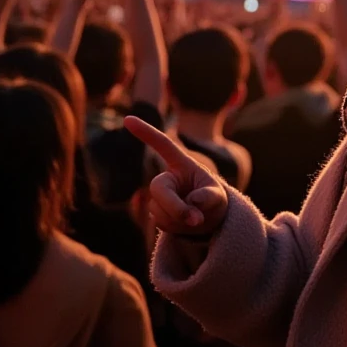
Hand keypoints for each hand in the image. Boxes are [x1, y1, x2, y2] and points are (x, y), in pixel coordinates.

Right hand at [124, 116, 228, 236]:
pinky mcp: (156, 213)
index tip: (128, 119)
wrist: (207, 220)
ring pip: (159, 209)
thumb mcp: (218, 197)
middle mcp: (167, 178)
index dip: (146, 132)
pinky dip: (177, 228)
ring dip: (180, 219)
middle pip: (158, 188)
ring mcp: (159, 196)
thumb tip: (192, 204)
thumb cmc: (214, 201)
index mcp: (182, 165)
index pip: (163, 145)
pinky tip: (186, 224)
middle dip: (175, 207)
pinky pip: (161, 223)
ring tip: (197, 219)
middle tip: (196, 219)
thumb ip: (208, 198)